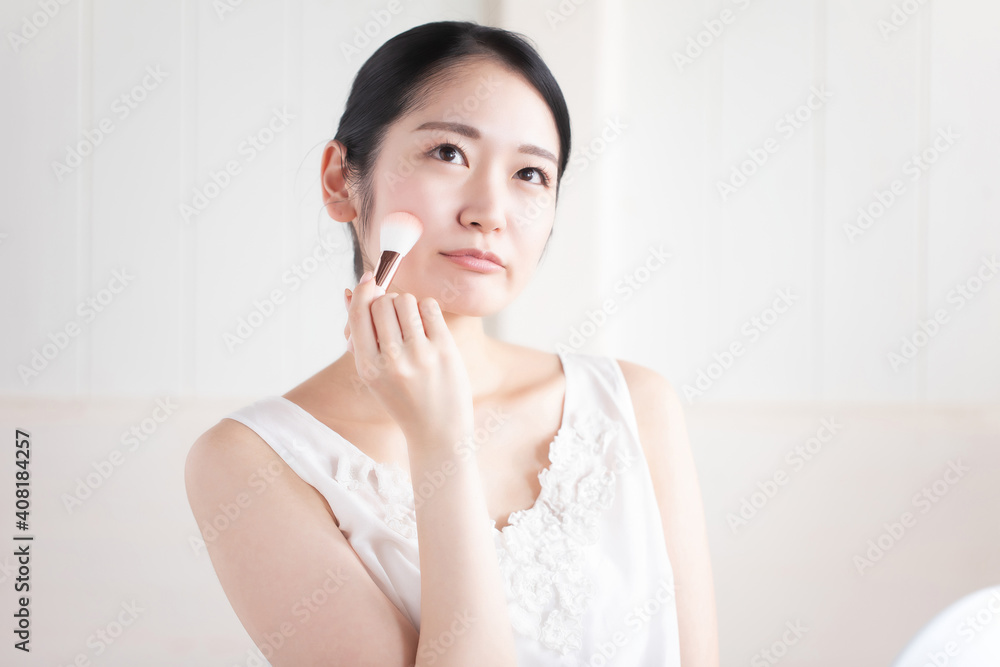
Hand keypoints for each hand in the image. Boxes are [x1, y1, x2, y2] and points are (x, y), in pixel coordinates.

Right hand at [345, 271, 473, 452]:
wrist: (437, 431)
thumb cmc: (403, 398)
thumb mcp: (373, 373)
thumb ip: (360, 334)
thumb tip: (350, 293)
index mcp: (368, 367)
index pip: (359, 314)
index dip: (363, 291)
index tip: (369, 280)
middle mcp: (391, 360)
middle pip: (382, 302)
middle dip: (387, 302)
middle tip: (395, 318)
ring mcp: (420, 354)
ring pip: (405, 300)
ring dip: (407, 304)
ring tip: (412, 323)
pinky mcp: (444, 350)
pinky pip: (429, 306)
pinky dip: (426, 309)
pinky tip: (428, 326)